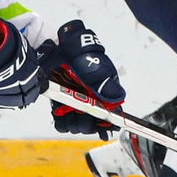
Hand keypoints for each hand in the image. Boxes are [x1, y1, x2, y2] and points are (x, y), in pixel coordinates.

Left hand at [46, 19, 126, 135]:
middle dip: (87, 123)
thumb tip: (118, 98)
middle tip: (80, 113)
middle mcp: (92, 101)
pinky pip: (63, 123)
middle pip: (93, 123)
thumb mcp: (95, 68)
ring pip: (78, 125)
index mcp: (105, 93)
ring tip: (69, 111)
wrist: (58, 47)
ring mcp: (77, 103)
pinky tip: (60, 112)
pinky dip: (62, 121)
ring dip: (73, 123)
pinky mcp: (62, 105)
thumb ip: (106, 85)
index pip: (110, 114)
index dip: (107, 124)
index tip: (101, 128)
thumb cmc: (80, 54)